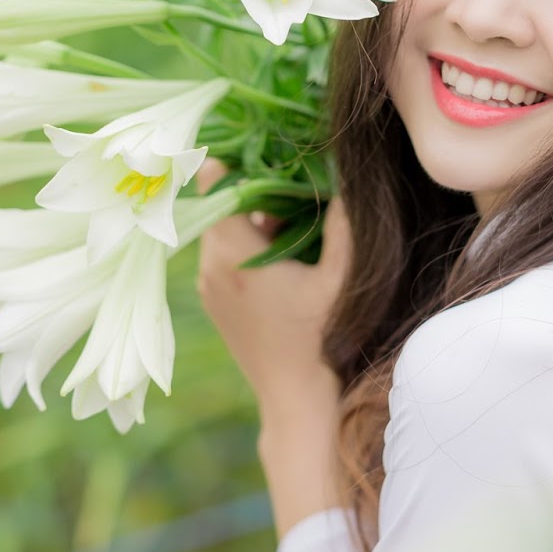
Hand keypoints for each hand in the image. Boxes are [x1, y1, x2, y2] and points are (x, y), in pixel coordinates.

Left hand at [196, 160, 351, 413]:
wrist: (299, 402)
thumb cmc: (324, 340)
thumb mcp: (343, 277)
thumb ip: (343, 221)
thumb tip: (344, 173)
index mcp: (233, 253)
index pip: (214, 180)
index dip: (241, 158)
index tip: (273, 149)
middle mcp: (209, 265)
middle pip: (223, 203)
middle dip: (258, 189)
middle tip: (299, 183)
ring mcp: (208, 287)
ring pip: (226, 230)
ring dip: (257, 220)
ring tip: (300, 222)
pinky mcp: (216, 303)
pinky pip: (226, 256)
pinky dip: (251, 246)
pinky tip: (288, 255)